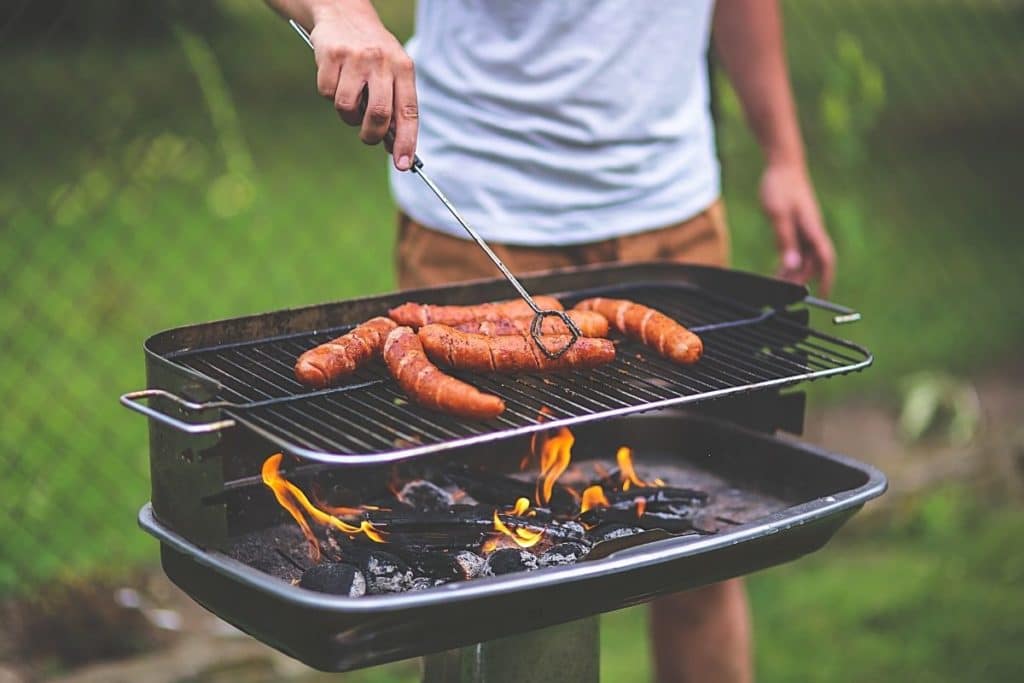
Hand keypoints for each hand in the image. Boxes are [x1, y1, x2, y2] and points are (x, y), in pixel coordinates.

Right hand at [309, 2, 417, 169]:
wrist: (343, 12)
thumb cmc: (372, 54)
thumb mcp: (392, 72)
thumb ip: (395, 105)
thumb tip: (393, 147)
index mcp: (404, 68)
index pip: (408, 112)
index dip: (406, 141)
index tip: (403, 165)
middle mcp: (383, 62)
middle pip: (379, 115)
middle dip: (371, 135)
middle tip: (367, 136)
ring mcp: (356, 58)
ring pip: (348, 107)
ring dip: (347, 115)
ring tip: (350, 98)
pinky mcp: (331, 55)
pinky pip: (327, 93)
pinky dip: (329, 93)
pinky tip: (335, 77)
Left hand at [759, 162, 835, 295]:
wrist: (783, 164)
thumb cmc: (780, 186)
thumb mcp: (778, 215)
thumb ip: (785, 240)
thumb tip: (793, 265)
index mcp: (812, 229)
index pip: (825, 260)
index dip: (826, 279)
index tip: (823, 296)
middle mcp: (813, 231)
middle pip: (813, 263)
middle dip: (801, 280)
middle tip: (783, 293)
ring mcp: (807, 228)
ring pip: (805, 257)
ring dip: (794, 272)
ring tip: (777, 284)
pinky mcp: (799, 225)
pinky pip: (798, 248)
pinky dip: (790, 260)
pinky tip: (780, 268)